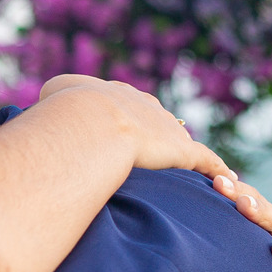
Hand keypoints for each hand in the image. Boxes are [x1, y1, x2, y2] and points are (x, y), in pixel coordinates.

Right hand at [39, 75, 232, 182]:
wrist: (92, 121)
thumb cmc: (66, 110)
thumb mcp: (52, 92)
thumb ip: (52, 99)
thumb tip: (45, 107)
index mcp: (119, 94)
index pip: (130, 105)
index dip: (128, 119)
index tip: (127, 131)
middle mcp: (148, 106)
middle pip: (158, 121)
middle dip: (157, 135)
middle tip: (153, 152)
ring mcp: (168, 127)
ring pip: (180, 140)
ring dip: (182, 153)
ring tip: (186, 170)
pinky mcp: (182, 150)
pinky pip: (206, 161)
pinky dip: (216, 170)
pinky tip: (226, 179)